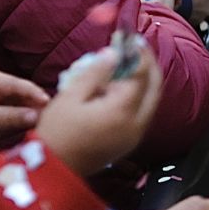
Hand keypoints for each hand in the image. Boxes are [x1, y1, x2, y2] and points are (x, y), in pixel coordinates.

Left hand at [0, 68, 46, 155]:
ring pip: (24, 101)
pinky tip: (35, 126)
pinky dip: (26, 117)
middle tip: (53, 118)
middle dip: (37, 105)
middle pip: (25, 92)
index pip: (20, 85)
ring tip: (47, 124)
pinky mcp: (2, 104)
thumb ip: (13, 118)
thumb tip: (38, 116)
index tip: (51, 106)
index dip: (37, 95)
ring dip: (33, 112)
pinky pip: (19, 108)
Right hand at [34, 41, 160, 174]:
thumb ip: (96, 73)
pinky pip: (142, 113)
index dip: (139, 53)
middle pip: (155, 87)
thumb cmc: (56, 132)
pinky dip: (138, 96)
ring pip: (151, 101)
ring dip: (145, 80)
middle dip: (149, 65)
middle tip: (136, 48)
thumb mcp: (71, 96)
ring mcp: (135, 136)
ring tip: (127, 64)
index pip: (141, 75)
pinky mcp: (129, 143)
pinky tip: (120, 87)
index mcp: (122, 111)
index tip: (131, 38)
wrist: (53, 171)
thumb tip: (114, 54)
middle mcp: (136, 124)